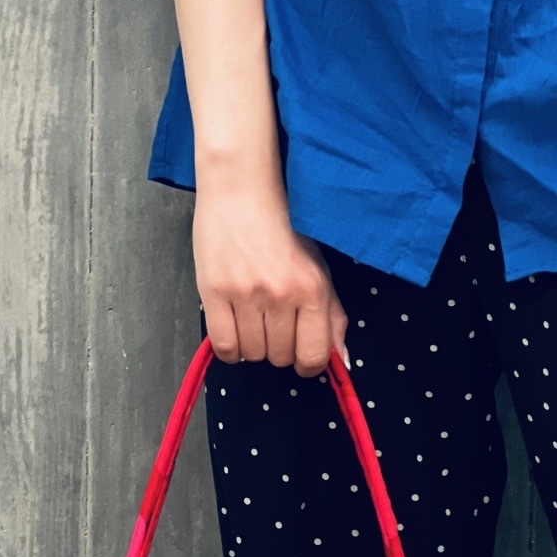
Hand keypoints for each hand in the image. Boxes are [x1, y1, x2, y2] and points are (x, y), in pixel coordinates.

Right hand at [192, 169, 347, 376]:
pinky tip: (234, 329)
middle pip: (280, 357)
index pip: (314, 356)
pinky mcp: (214, 292)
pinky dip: (230, 348)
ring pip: (253, 354)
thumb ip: (332, 316)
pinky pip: (225, 346)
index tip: (301, 356)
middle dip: (279, 349)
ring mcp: (246, 294)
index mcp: (312, 289)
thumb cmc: (282, 228)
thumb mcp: (318, 268)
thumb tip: (341, 360)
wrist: (241, 192)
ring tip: (252, 318)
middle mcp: (281, 294)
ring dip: (253, 346)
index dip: (308, 364)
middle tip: (273, 324)